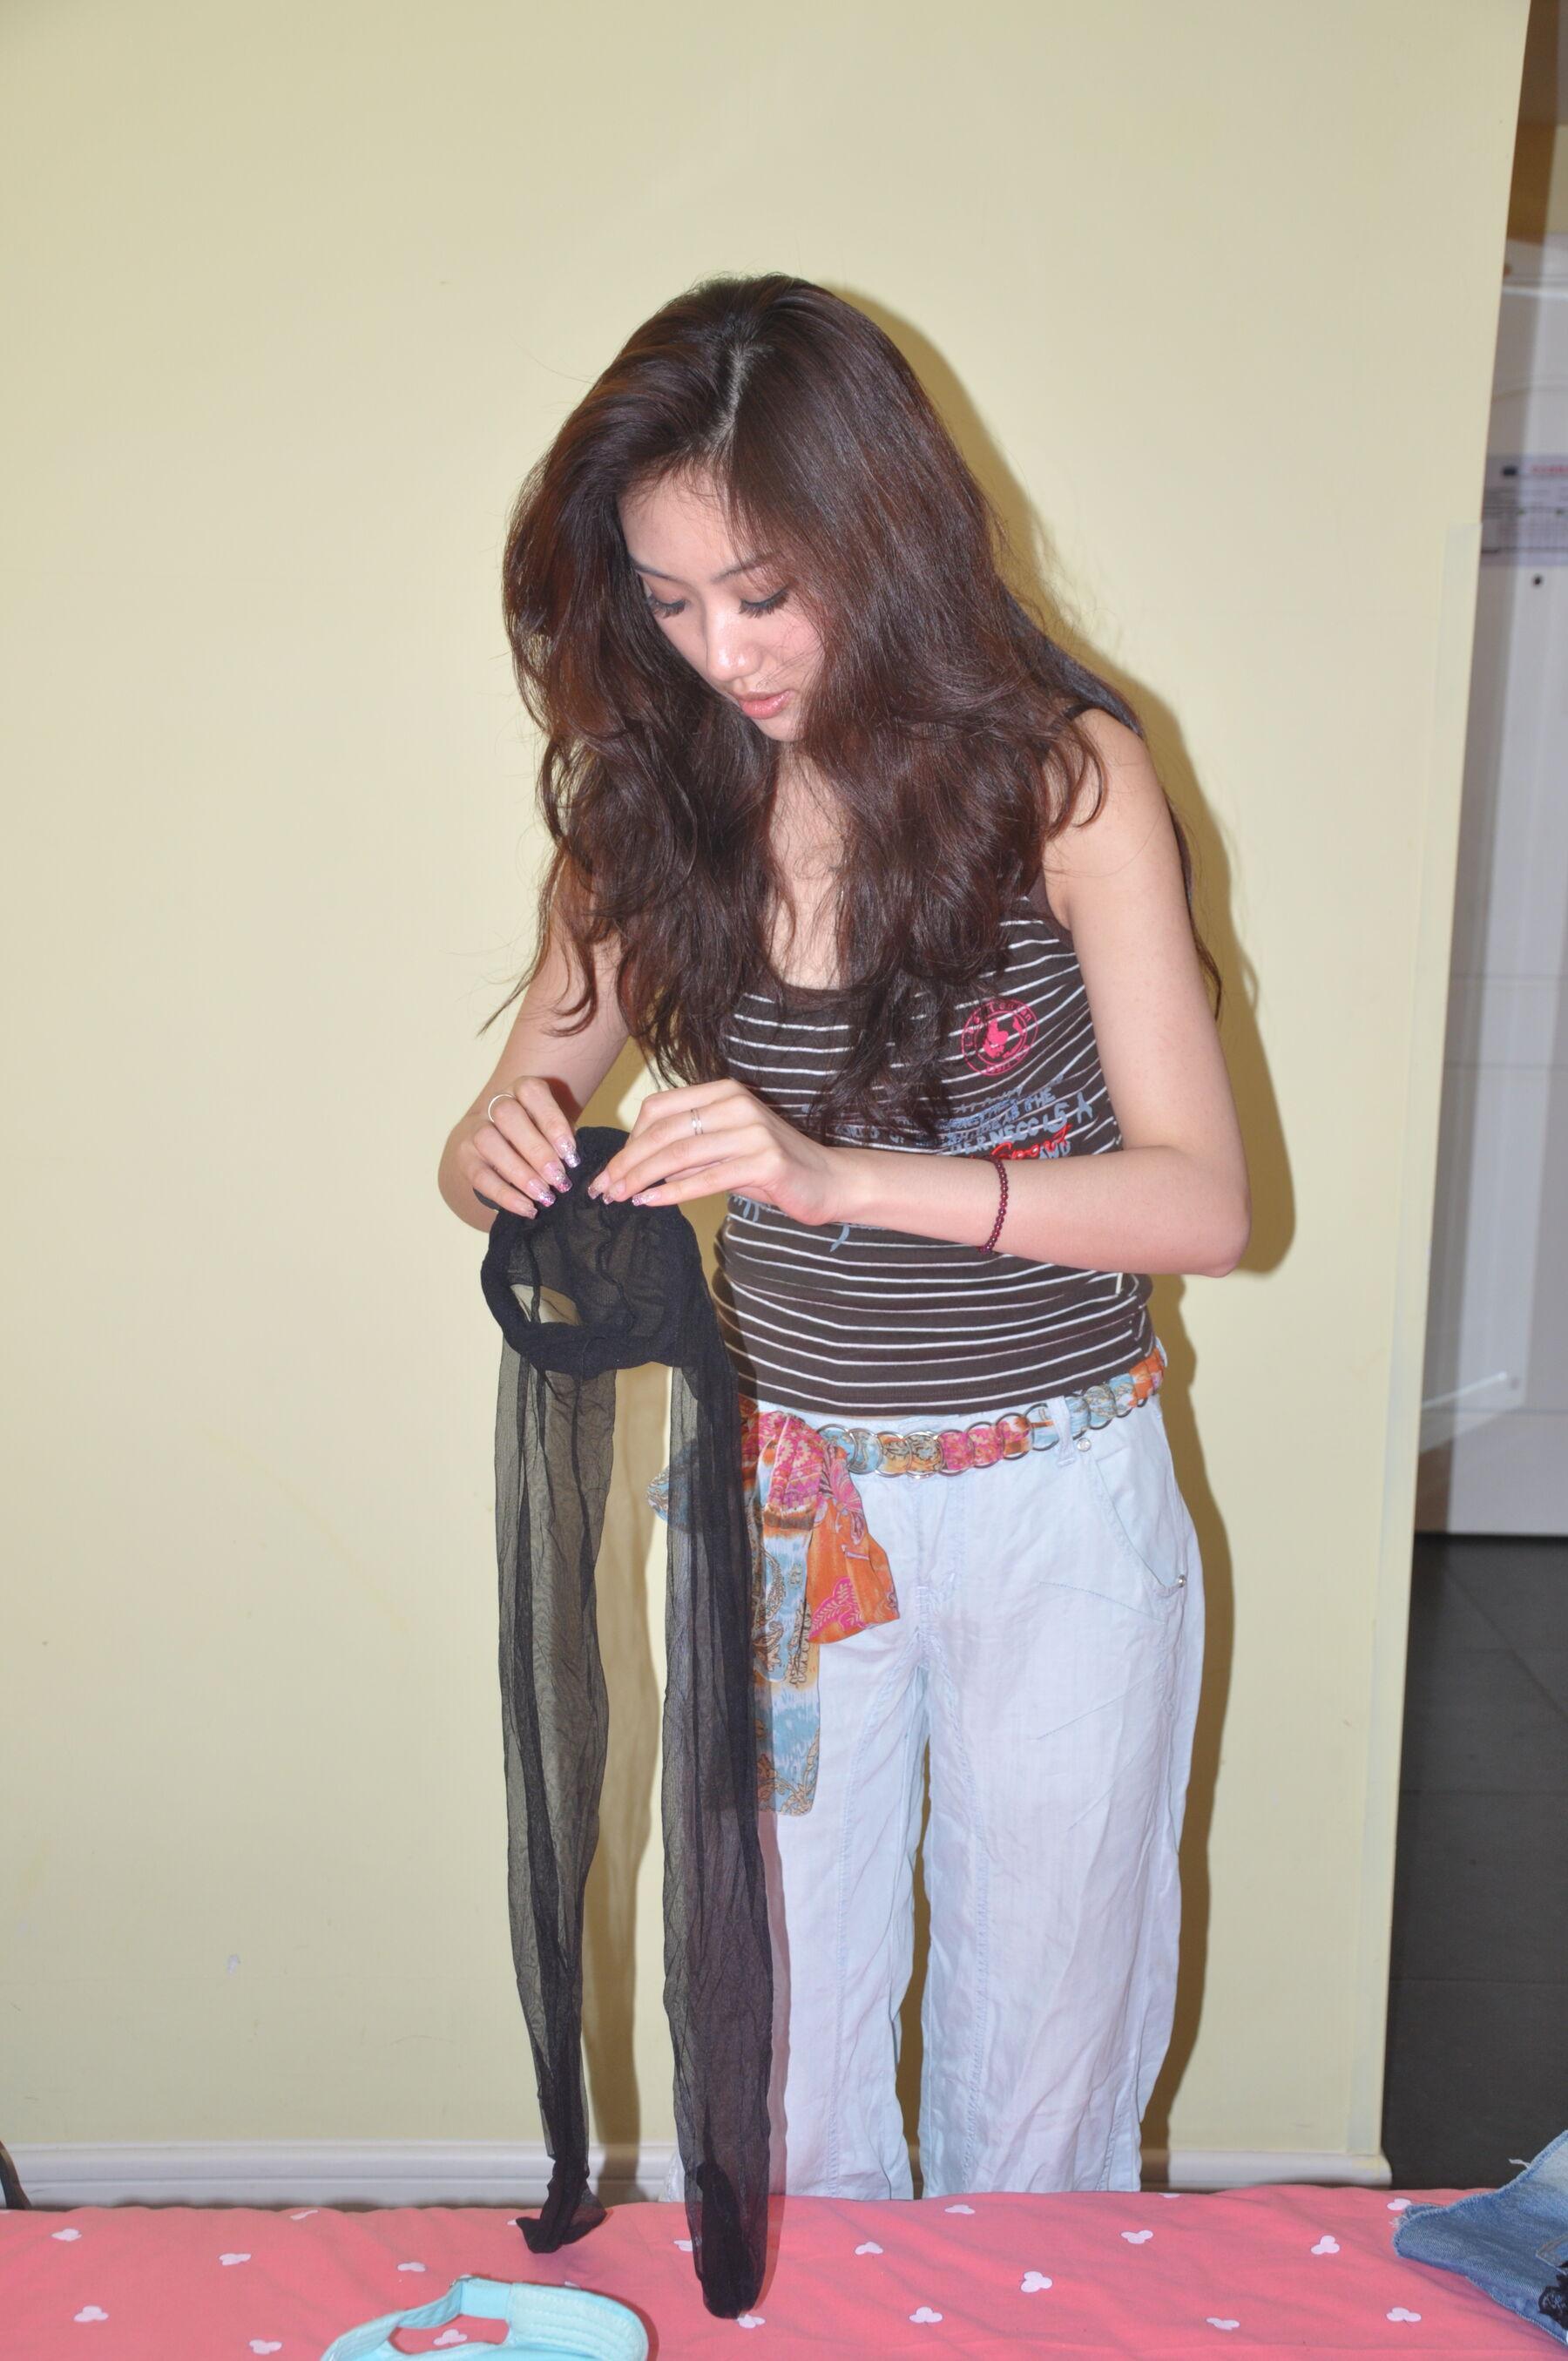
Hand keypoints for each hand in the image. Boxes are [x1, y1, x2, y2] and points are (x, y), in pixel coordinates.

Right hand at [460, 1075, 578, 1218]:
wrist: (496, 1144)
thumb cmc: (536, 1136)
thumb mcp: (551, 1130)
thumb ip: (561, 1139)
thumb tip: (573, 1165)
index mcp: (519, 1090)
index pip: (532, 1093)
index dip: (552, 1122)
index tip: (570, 1153)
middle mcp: (493, 1104)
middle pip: (507, 1115)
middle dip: (536, 1150)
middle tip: (559, 1178)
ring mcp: (474, 1129)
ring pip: (488, 1142)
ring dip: (520, 1172)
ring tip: (544, 1195)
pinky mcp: (464, 1158)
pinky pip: (480, 1176)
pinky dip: (505, 1195)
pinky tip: (527, 1208)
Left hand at [585, 1078, 846, 1226]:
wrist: (829, 1181)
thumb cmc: (772, 1167)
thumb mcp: (725, 1151)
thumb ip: (688, 1151)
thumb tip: (634, 1168)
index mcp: (724, 1093)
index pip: (660, 1109)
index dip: (630, 1139)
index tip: (613, 1169)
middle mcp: (736, 1104)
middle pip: (664, 1132)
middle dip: (628, 1162)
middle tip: (603, 1189)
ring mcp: (752, 1131)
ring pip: (680, 1154)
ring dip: (642, 1178)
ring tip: (620, 1198)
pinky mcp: (765, 1160)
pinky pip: (706, 1178)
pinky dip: (673, 1192)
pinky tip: (650, 1204)